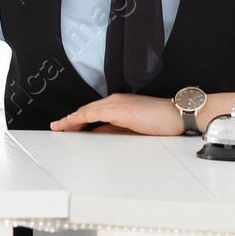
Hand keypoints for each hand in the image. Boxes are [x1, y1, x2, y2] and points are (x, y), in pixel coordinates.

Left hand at [50, 93, 181, 134]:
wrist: (178, 115)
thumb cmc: (161, 122)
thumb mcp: (133, 128)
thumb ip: (115, 130)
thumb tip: (98, 135)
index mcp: (119, 105)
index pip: (92, 112)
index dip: (77, 119)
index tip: (65, 126)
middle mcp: (116, 100)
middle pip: (86, 110)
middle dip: (70, 119)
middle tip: (56, 127)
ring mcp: (117, 103)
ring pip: (87, 110)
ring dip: (72, 119)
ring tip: (59, 127)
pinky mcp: (119, 109)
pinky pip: (94, 113)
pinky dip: (80, 118)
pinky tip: (71, 123)